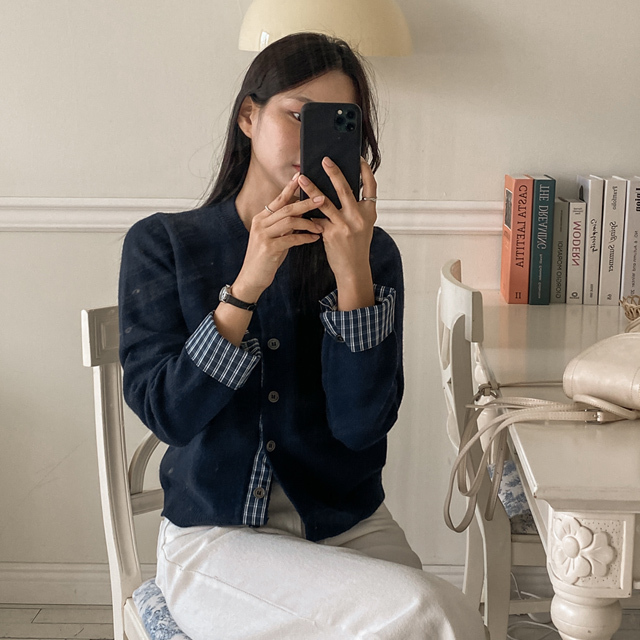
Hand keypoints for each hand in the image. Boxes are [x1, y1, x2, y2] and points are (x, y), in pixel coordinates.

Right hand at [232, 172, 324, 303]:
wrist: (251, 278)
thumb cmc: (266, 258)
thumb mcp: (275, 238)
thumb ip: (285, 225)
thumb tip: (303, 213)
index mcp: (261, 218)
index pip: (278, 199)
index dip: (290, 187)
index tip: (301, 176)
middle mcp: (260, 223)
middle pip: (286, 208)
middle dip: (306, 203)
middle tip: (322, 198)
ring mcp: (263, 235)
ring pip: (289, 221)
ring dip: (308, 223)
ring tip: (321, 226)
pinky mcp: (268, 248)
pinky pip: (291, 239)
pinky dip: (305, 238)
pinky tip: (315, 238)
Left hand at [297, 158, 376, 309]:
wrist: (353, 269)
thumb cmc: (357, 246)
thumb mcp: (363, 225)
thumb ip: (356, 208)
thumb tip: (343, 189)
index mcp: (369, 212)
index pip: (370, 186)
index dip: (364, 170)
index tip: (356, 157)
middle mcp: (358, 217)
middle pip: (345, 189)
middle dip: (334, 172)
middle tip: (324, 160)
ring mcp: (344, 225)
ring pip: (325, 202)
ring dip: (311, 189)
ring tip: (302, 179)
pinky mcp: (331, 234)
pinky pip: (316, 218)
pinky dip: (307, 212)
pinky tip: (297, 205)